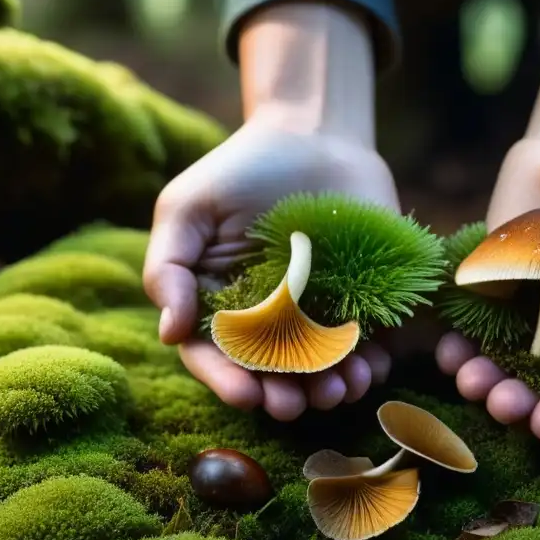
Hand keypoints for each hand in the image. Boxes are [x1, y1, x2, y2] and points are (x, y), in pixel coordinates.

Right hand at [143, 109, 399, 419]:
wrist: (314, 135)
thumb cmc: (240, 170)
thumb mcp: (188, 209)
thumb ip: (169, 269)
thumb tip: (170, 334)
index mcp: (221, 307)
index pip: (217, 357)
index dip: (227, 381)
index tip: (245, 395)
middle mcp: (269, 321)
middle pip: (272, 373)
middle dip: (282, 394)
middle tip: (292, 405)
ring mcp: (318, 315)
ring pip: (322, 367)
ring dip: (328, 387)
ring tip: (337, 390)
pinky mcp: (364, 302)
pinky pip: (367, 343)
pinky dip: (369, 362)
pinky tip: (370, 367)